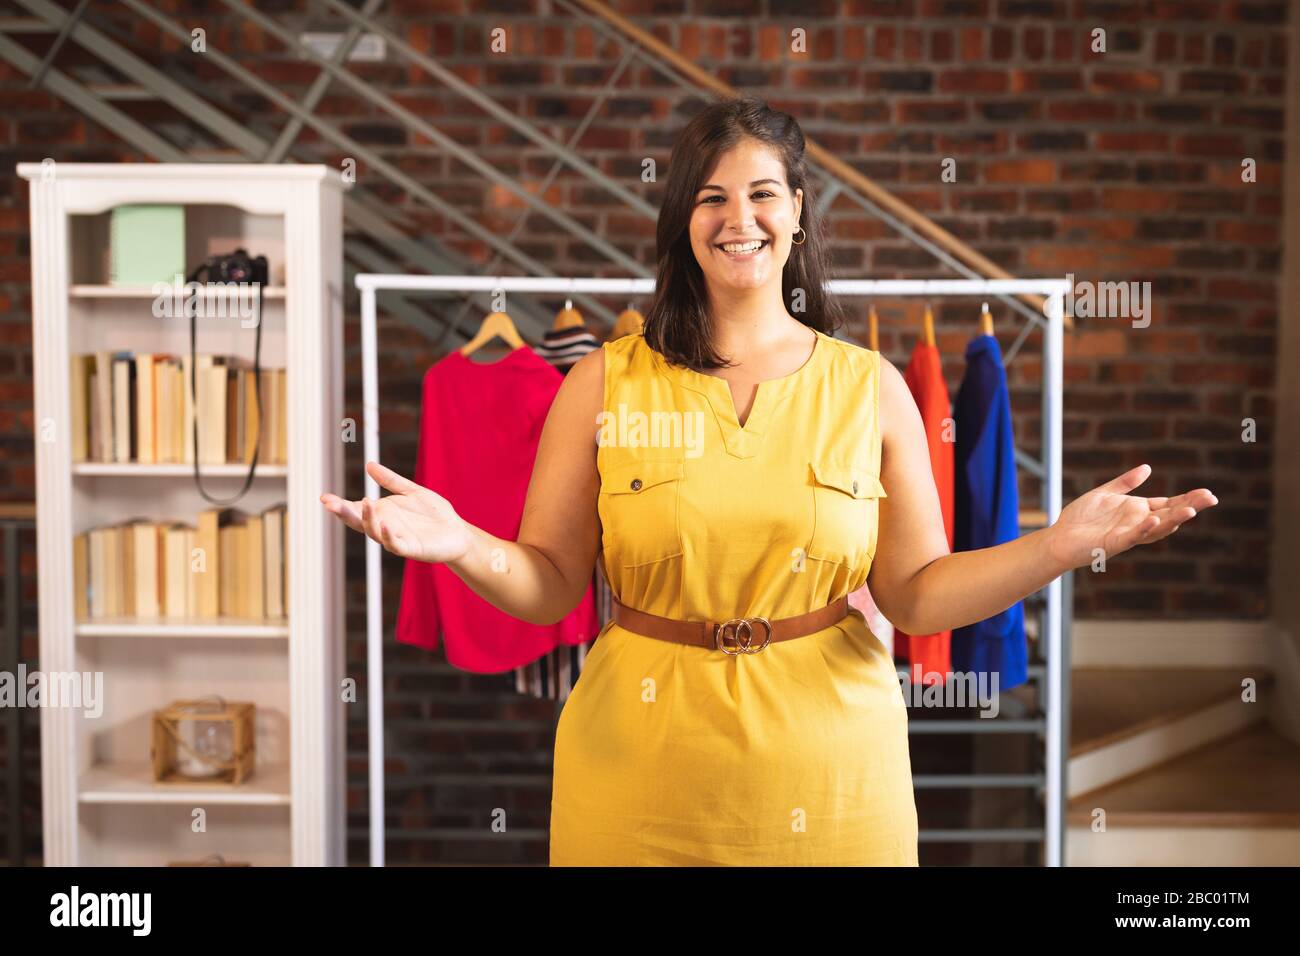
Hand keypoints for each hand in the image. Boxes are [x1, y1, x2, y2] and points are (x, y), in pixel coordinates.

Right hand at [320, 460, 472, 563]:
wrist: (457, 532)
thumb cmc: (434, 514)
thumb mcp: (411, 491)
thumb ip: (391, 480)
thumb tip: (369, 465)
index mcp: (382, 513)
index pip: (356, 509)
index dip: (340, 505)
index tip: (324, 497)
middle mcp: (384, 527)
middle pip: (359, 522)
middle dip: (344, 514)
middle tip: (331, 504)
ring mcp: (396, 539)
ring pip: (374, 533)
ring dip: (368, 520)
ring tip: (365, 503)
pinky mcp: (411, 549)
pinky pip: (395, 545)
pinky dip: (388, 536)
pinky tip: (385, 524)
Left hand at [1046, 463, 1217, 570]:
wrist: (1059, 537)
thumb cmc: (1081, 518)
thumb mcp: (1105, 493)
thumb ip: (1126, 483)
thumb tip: (1148, 468)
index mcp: (1137, 511)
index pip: (1168, 504)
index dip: (1187, 499)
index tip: (1207, 492)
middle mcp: (1137, 523)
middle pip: (1169, 516)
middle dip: (1190, 507)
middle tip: (1210, 499)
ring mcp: (1128, 534)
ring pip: (1156, 529)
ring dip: (1173, 520)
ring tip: (1191, 511)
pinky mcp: (1114, 543)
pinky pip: (1132, 536)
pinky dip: (1144, 529)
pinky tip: (1154, 519)